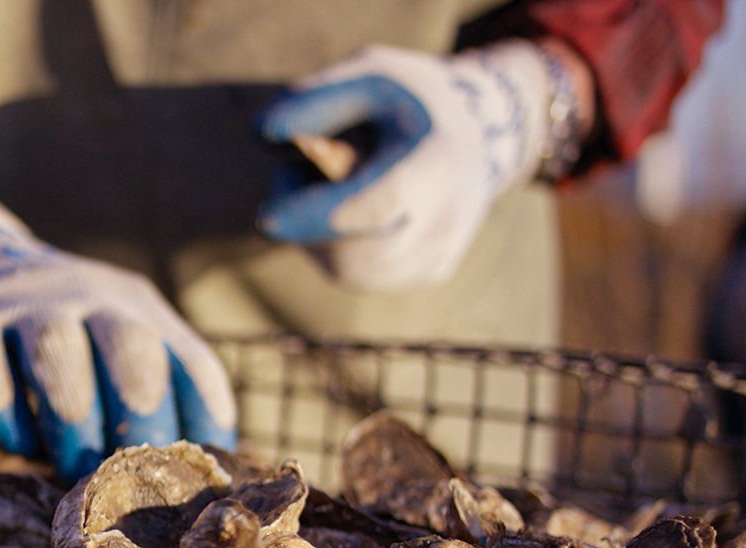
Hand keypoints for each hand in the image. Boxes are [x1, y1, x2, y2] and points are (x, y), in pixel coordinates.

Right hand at [0, 193, 236, 480]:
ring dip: (72, 427)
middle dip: (139, 424)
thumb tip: (191, 483)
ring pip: (59, 358)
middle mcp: (88, 295)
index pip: (192, 364)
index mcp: (137, 308)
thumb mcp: (110, 343)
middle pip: (133, 351)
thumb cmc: (57, 335)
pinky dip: (5, 418)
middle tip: (129, 479)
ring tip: (71, 471)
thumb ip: (148, 394)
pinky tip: (17, 443)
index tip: (196, 475)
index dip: (203, 424)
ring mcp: (23, 304)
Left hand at [256, 41, 573, 291]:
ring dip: (316, 234)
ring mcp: (441, 252)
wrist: (483, 132)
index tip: (266, 219)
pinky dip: (337, 246)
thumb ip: (315, 100)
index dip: (318, 216)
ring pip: (352, 271)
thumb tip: (263, 138)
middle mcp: (447, 218)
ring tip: (328, 184)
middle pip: (355, 251)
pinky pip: (363, 275)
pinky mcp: (432, 271)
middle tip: (294, 170)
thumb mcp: (368, 75)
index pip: (376, 205)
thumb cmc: (411, 102)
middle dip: (306, 218)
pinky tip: (349, 208)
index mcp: (436, 161)